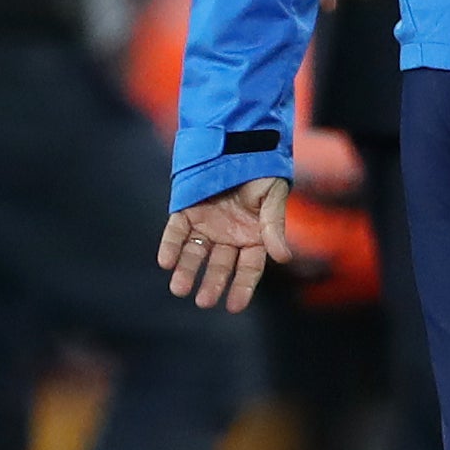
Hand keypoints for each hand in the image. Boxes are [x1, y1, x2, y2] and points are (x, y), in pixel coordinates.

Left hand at [156, 176, 292, 312]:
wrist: (240, 142)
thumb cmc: (263, 171)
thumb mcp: (272, 197)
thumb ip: (274, 226)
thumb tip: (283, 257)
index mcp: (253, 236)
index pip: (248, 268)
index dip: (242, 287)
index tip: (234, 306)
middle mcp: (228, 236)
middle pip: (219, 265)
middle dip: (212, 283)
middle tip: (203, 302)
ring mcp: (207, 224)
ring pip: (195, 252)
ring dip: (187, 270)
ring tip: (179, 289)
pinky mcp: (187, 211)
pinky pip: (176, 231)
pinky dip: (170, 246)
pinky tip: (165, 261)